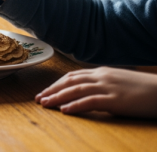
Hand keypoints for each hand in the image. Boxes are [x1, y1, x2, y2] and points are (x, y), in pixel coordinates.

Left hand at [37, 67, 156, 117]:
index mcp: (102, 72)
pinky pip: (90, 101)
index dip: (57, 84)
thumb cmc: (144, 89)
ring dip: (58, 97)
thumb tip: (88, 93)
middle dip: (52, 90)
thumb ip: (103, 85)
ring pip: (76, 90)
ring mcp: (108, 87)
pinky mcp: (115, 100)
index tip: (45, 91)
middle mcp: (102, 77)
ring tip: (45, 104)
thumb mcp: (119, 82)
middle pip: (70, 81)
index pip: (73, 76)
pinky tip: (65, 110)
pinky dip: (75, 105)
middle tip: (38, 98)